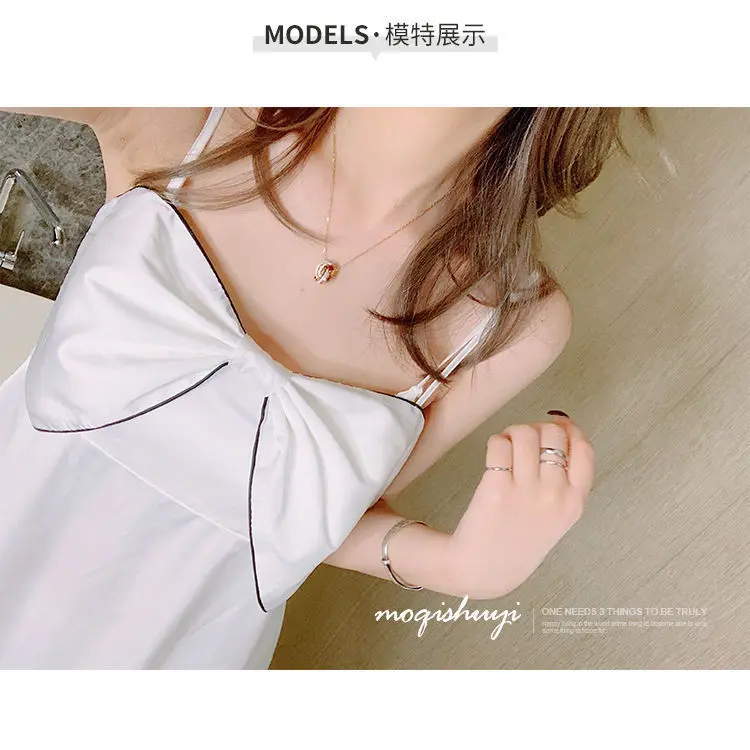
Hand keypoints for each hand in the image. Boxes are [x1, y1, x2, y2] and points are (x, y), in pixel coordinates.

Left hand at [446, 413, 594, 599]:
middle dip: (536, 429)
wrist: (485, 569)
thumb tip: (560, 427)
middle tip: (523, 442)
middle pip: (553, 433)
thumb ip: (564, 480)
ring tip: (506, 448)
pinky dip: (495, 443)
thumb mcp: (558, 517)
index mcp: (575, 502)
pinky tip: (493, 458)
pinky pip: (499, 444)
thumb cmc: (521, 539)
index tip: (556, 424)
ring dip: (513, 434)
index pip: (584, 449)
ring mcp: (527, 492)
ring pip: (525, 433)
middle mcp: (555, 495)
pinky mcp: (496, 488)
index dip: (569, 429)